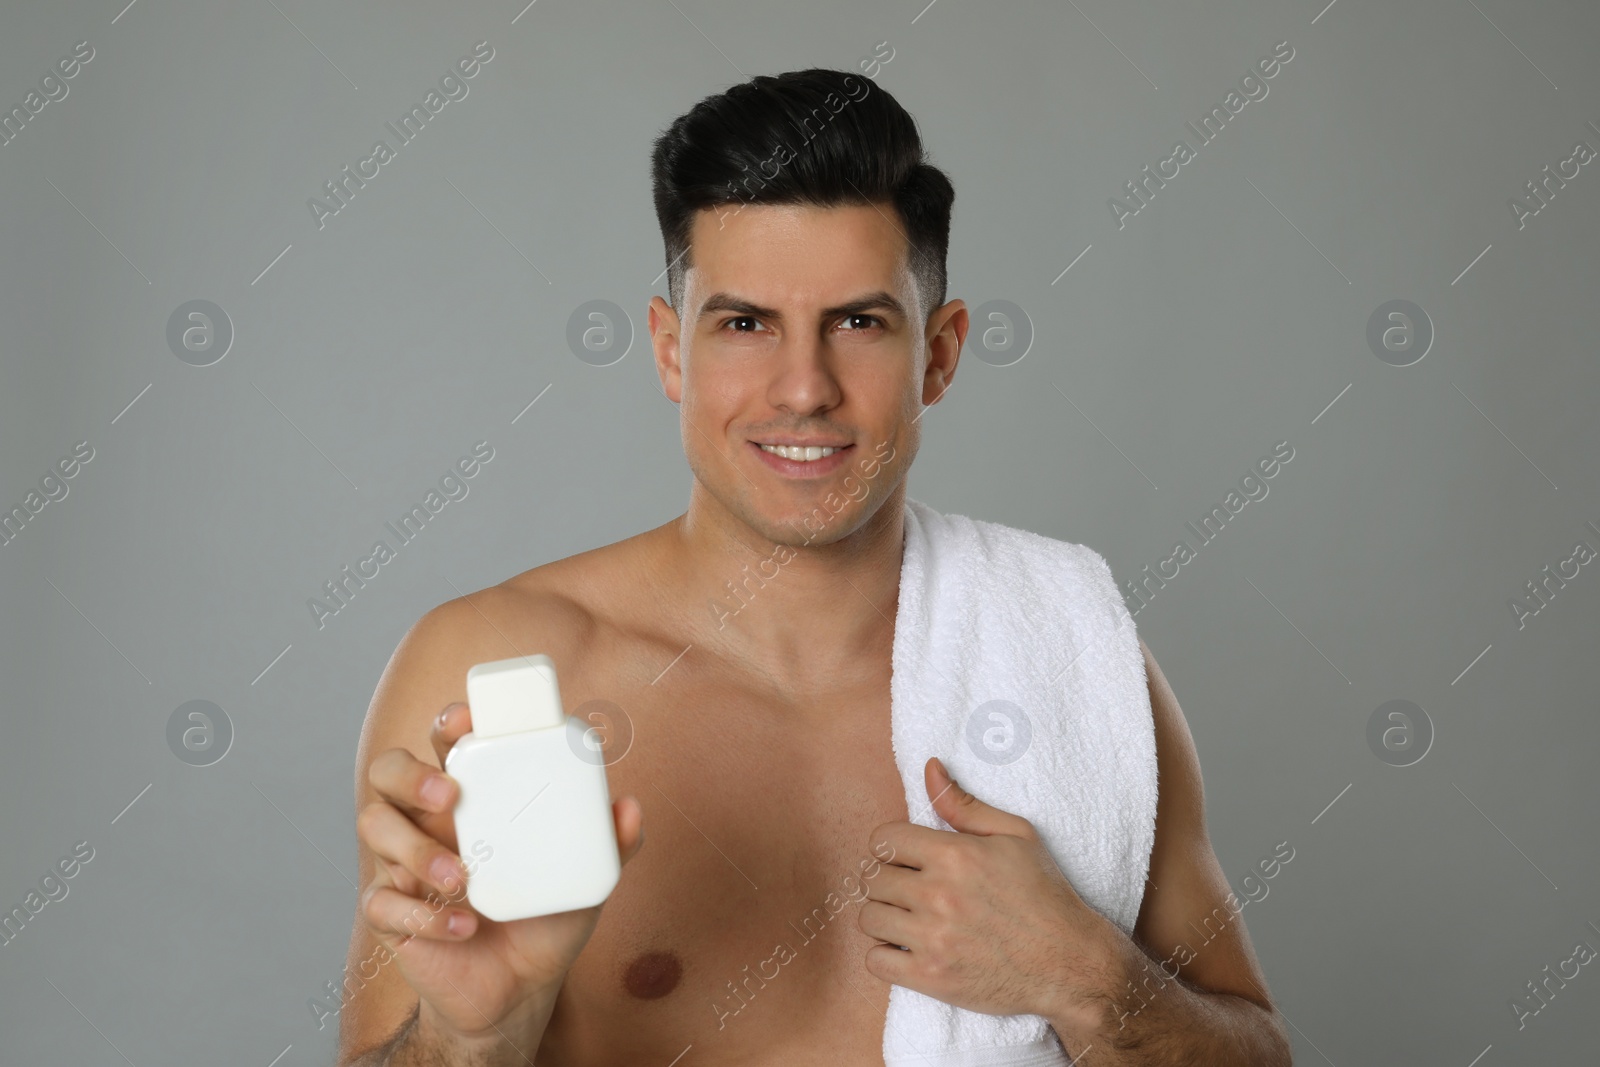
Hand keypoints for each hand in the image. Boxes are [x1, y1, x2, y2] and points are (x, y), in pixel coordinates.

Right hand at [356, 702, 644, 1042]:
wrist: (519, 992)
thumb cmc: (545, 919)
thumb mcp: (584, 880)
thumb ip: (608, 844)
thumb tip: (629, 808)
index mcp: (473, 800)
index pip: (446, 744)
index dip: (448, 724)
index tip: (465, 721)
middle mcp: (429, 823)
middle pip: (387, 772)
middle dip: (411, 773)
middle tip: (451, 795)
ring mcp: (404, 865)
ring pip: (374, 826)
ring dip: (417, 849)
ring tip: (463, 877)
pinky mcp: (391, 914)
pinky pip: (381, 902)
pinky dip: (423, 914)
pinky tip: (463, 927)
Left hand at [859, 757, 1118, 1029]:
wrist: (1070, 963)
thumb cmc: (1044, 895)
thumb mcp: (1015, 836)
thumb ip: (963, 804)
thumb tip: (929, 767)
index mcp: (955, 855)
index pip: (883, 840)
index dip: (892, 847)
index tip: (907, 859)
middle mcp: (939, 894)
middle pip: (872, 879)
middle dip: (888, 881)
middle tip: (910, 890)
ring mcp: (933, 939)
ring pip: (868, 918)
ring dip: (883, 917)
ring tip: (908, 918)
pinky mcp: (931, 978)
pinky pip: (875, 961)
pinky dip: (885, 955)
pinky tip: (908, 948)